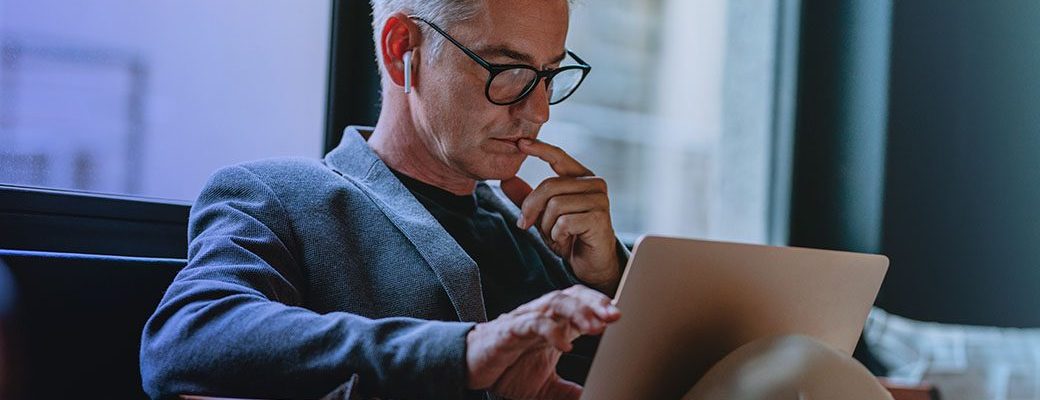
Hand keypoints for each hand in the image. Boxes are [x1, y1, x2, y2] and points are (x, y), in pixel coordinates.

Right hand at [466, 285, 620, 399]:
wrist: (469, 370)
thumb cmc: (507, 371)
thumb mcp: (546, 388)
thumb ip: (569, 392)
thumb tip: (593, 398)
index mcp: (554, 325)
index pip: (582, 304)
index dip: (602, 306)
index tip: (623, 317)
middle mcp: (542, 316)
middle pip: (573, 296)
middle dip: (596, 303)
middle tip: (616, 316)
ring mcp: (525, 320)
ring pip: (555, 302)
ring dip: (578, 311)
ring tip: (597, 326)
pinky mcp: (508, 331)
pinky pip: (531, 323)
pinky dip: (550, 330)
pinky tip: (564, 344)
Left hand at [502, 138, 620, 293]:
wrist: (590, 263)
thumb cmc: (570, 236)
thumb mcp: (542, 215)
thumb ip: (527, 198)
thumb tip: (506, 180)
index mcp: (581, 177)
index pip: (559, 156)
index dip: (540, 148)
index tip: (520, 143)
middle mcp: (594, 183)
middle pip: (549, 186)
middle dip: (531, 208)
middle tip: (525, 225)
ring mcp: (599, 199)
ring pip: (555, 205)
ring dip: (547, 226)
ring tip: (556, 235)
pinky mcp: (599, 217)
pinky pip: (564, 222)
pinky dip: (558, 235)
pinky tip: (567, 241)